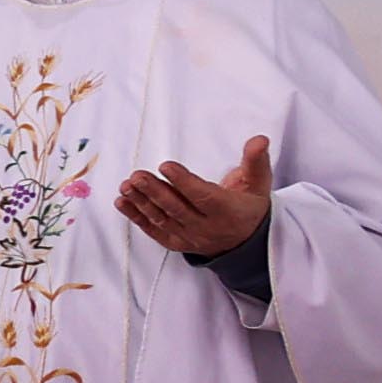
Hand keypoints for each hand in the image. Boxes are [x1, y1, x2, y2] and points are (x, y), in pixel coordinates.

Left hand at [113, 135, 274, 259]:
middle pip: (178, 209)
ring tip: (126, 185)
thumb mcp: (258, 183)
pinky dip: (137, 218)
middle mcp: (208, 228)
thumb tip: (259, 139)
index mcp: (228, 211)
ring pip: (163, 220)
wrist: (247, 242)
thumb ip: (256, 161)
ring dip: (142, 203)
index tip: (166, 166)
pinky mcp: (177, 243)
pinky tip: (122, 202)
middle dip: (156, 192)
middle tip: (137, 175)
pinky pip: (155, 231)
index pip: (203, 197)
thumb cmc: (248, 206)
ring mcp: (190, 238)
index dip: (184, 182)